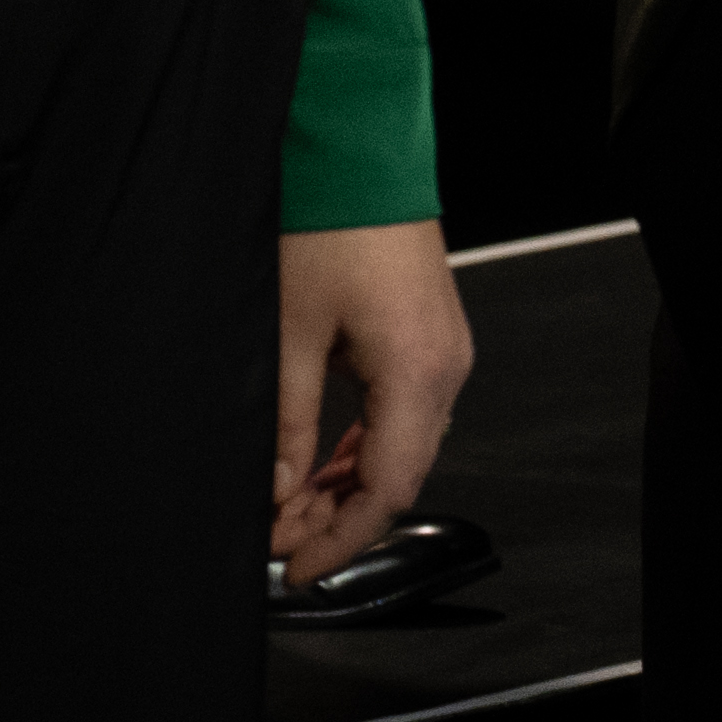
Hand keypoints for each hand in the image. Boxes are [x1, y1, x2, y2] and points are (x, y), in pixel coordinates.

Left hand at [267, 220, 470, 587]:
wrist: (361, 150)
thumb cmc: (329, 223)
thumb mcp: (288, 332)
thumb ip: (287, 424)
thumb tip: (277, 492)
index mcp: (418, 372)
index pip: (387, 490)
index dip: (339, 542)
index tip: (293, 571)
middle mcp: (446, 367)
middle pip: (400, 475)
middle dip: (337, 518)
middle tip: (274, 540)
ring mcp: (444, 350)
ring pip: (402, 447)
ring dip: (347, 485)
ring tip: (287, 506)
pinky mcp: (430, 336)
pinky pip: (404, 414)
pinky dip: (363, 448)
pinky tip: (320, 463)